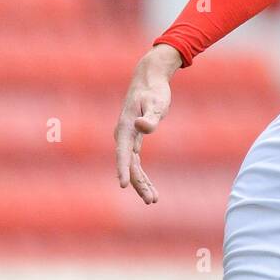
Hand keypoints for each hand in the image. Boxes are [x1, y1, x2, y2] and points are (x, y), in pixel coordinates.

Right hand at [114, 44, 181, 203]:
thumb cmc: (154, 91)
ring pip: (132, 166)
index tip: (123, 184)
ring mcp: (127, 138)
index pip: (123, 153)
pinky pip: (135, 162)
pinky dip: (142, 175)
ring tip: (153, 200)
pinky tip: (150, 187)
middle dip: (138, 184)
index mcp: (126, 128)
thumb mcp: (157, 103)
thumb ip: (151, 117)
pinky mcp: (134, 139)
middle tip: (151, 200)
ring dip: (141, 183)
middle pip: (129, 165)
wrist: (149, 79)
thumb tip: (142, 127)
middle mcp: (123, 136)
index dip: (123, 169)